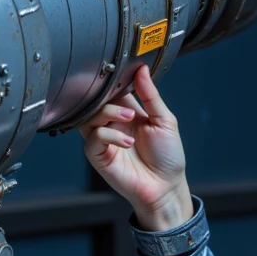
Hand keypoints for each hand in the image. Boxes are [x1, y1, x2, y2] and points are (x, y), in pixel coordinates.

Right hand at [77, 63, 192, 230]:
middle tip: (129, 107)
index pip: (112, 91)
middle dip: (109, 100)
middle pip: (96, 102)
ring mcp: (104, 140)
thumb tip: (143, 70)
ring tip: (129, 120)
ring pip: (89, 118)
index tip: (122, 74)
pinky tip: (127, 142)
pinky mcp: (98, 156)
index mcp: (127, 112)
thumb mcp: (165, 120)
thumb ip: (151, 96)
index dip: (114, 83)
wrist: (166, 186)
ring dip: (107, 114)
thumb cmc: (167, 156)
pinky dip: (109, 136)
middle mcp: (112, 124)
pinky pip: (93, 140)